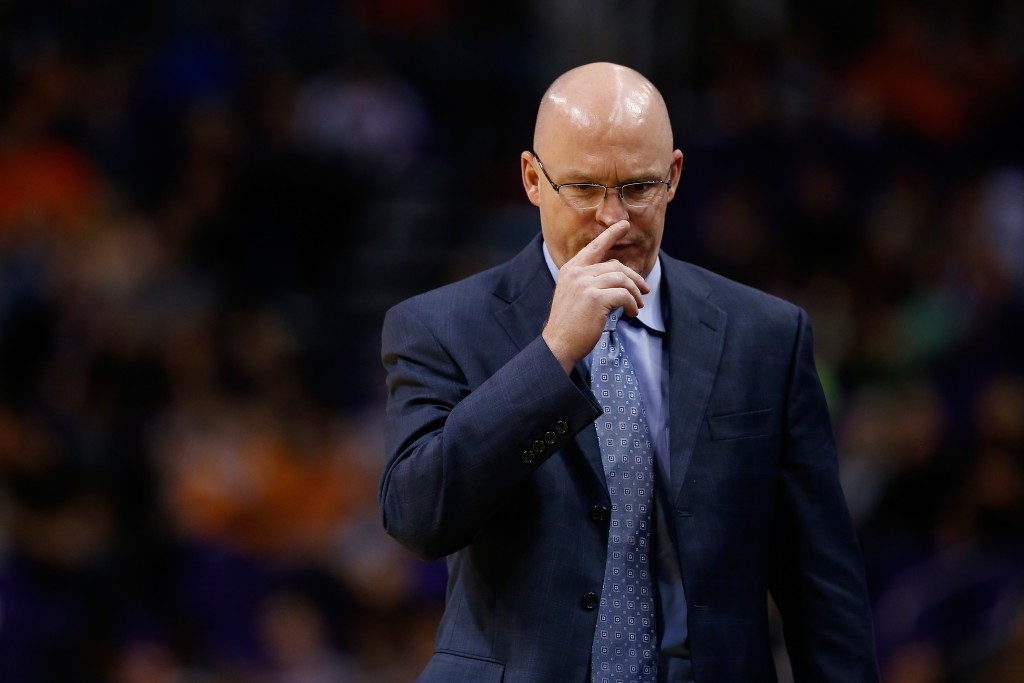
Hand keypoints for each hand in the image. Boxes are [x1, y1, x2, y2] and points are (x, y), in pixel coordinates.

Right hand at [542, 221, 649, 372]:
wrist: (559, 343)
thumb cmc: (569, 323)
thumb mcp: (575, 295)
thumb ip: (589, 281)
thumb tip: (619, 278)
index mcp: (571, 269)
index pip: (594, 247)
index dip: (611, 235)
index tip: (624, 225)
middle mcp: (577, 273)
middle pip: (616, 266)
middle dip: (635, 278)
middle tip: (645, 291)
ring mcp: (585, 284)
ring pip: (622, 279)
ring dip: (635, 293)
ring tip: (638, 305)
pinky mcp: (595, 298)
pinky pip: (624, 295)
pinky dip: (632, 304)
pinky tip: (632, 313)